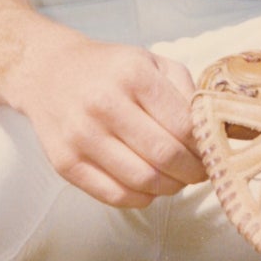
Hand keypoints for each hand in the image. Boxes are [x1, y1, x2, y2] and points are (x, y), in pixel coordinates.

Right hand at [7, 30, 204, 208]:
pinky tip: (148, 186)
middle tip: (198, 172)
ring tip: (175, 179)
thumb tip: (213, 132)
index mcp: (132, 74)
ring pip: (143, 181)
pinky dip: (141, 198)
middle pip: (165, 156)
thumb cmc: (109, 69)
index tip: (211, 153)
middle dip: (192, 172)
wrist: (48, 72)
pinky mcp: (65, 163)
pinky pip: (115, 196)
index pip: (184, 125)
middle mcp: (103, 103)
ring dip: (169, 187)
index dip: (204, 146)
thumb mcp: (151, 62)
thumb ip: (185, 91)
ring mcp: (81, 135)